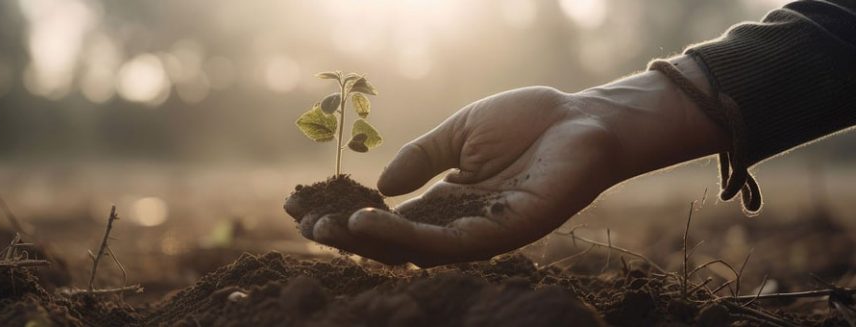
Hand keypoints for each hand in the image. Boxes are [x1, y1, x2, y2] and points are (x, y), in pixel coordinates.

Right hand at [289, 56, 730, 266]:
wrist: (583, 121)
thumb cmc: (528, 122)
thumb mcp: (457, 134)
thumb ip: (419, 159)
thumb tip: (378, 188)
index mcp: (446, 201)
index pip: (388, 219)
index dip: (347, 216)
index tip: (306, 207)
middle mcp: (457, 225)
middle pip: (392, 243)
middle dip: (345, 237)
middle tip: (305, 225)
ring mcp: (476, 235)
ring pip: (409, 250)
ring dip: (365, 242)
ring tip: (327, 228)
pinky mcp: (496, 236)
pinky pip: (439, 244)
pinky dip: (400, 237)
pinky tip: (366, 224)